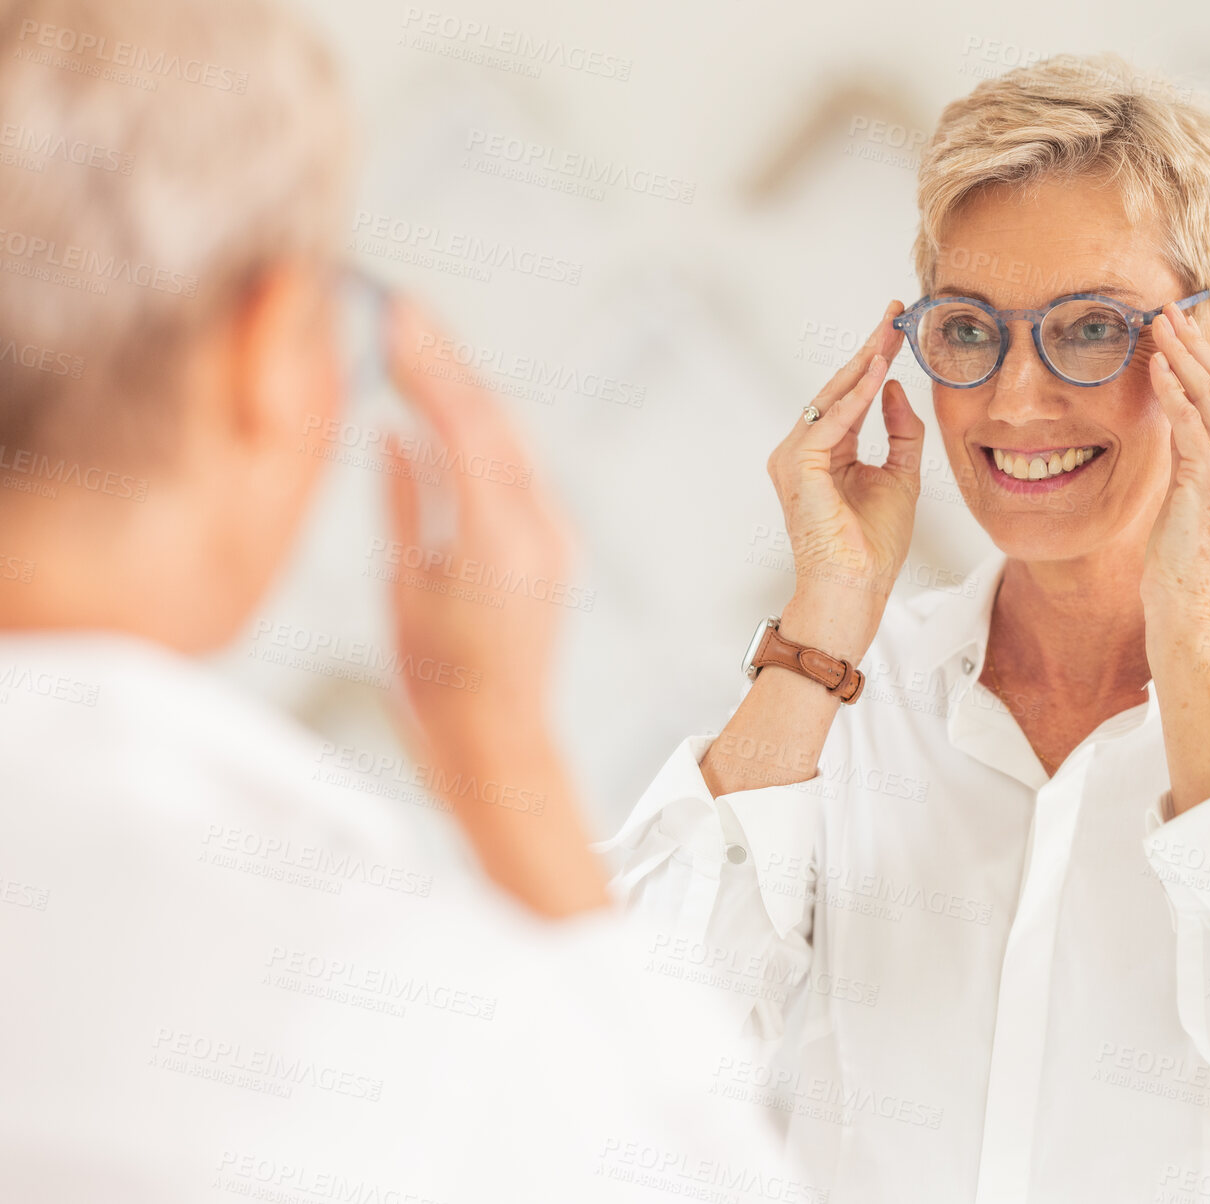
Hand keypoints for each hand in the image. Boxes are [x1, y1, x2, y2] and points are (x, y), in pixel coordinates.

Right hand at [379, 296, 606, 917]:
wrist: (500, 750)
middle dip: (448, 362)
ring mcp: (554, 541)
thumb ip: (403, 505)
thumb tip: (394, 430)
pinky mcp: (553, 551)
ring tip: (415, 343)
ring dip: (463, 392)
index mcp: (498, 542)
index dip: (433, 364)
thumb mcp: (403, 593)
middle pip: (495, 423)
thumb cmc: (438, 690)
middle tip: (401, 309)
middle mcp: (540, 532)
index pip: (469, 427)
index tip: (397, 314)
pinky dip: (475, 438)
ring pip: (509, 445)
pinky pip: (514, 477)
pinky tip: (437, 413)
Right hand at [767, 301, 923, 657]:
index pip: (851, 397)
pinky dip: (853, 397)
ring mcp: (794, 458)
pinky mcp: (798, 468)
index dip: (874, 361)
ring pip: (831, 399)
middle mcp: (804, 450)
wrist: (855, 589)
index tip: (896, 329)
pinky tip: (876, 372)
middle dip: (868, 350)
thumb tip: (894, 389)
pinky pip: (829, 422)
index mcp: (827, 453)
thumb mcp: (901, 478)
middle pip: (839, 389)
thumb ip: (900, 433)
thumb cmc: (873, 547)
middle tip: (892, 314)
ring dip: (861, 365)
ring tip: (888, 335)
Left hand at [1142, 302, 1209, 641]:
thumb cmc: (1186, 566)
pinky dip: (1173, 391)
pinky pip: (1191, 426)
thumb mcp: (1200, 503)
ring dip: (1184, 356)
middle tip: (1173, 311)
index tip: (1188, 330)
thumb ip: (1198, 462)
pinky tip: (1155, 366)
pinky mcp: (1209, 486)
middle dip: (1199, 346)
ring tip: (1160, 325)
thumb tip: (1179, 423)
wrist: (1190, 614)